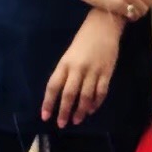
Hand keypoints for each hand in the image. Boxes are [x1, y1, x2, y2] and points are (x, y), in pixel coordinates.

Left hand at [41, 10, 122, 127]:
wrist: (103, 27)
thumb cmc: (83, 41)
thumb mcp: (69, 55)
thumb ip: (66, 73)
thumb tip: (62, 95)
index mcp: (65, 64)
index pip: (53, 86)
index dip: (48, 102)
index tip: (45, 116)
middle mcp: (77, 69)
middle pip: (69, 94)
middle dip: (64, 111)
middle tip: (62, 124)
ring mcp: (93, 71)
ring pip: (85, 97)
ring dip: (80, 111)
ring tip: (76, 120)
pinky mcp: (107, 73)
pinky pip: (100, 92)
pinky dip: (96, 104)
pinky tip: (91, 110)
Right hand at [63, 0, 151, 18]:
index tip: (141, 1)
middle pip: (148, 1)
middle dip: (143, 6)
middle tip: (136, 10)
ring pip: (142, 9)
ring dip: (138, 13)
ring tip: (131, 14)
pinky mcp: (118, 4)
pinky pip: (132, 14)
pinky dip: (132, 17)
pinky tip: (126, 17)